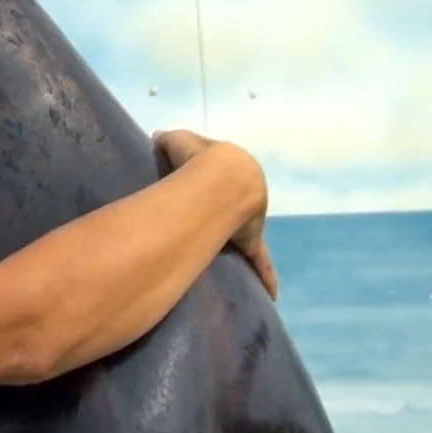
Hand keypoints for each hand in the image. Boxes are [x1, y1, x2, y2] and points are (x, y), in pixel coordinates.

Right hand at [153, 129, 277, 299]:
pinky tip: (272, 292)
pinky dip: (266, 274)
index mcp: (233, 167)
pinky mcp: (252, 240)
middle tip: (213, 222)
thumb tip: (159, 140)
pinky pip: (260, 260)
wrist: (222, 178)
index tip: (203, 189)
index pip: (224, 177)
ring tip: (230, 251)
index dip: (212, 181)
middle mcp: (249, 193)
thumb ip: (168, 140)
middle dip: (231, 213)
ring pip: (248, 232)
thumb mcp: (177, 140)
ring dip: (243, 239)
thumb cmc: (198, 158)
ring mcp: (251, 219)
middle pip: (238, 207)